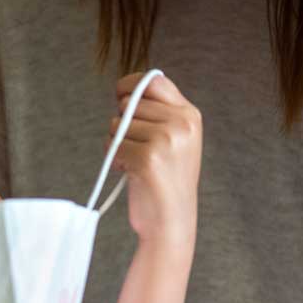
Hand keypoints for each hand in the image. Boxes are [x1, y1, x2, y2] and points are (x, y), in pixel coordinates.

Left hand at [108, 72, 201, 252]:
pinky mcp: (148, 158)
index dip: (130, 84)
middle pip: (129, 104)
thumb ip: (156, 114)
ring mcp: (167, 140)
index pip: (154, 81)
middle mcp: (181, 124)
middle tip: (135, 149)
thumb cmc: (164, 181)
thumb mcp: (172, 140)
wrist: (171, 221)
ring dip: (117, 144)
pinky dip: (114, 159)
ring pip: (117, 124)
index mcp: (189, 115)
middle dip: (122, 125)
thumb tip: (122, 91)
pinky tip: (129, 172)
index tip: (119, 94)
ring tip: (135, 163)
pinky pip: (113, 145)